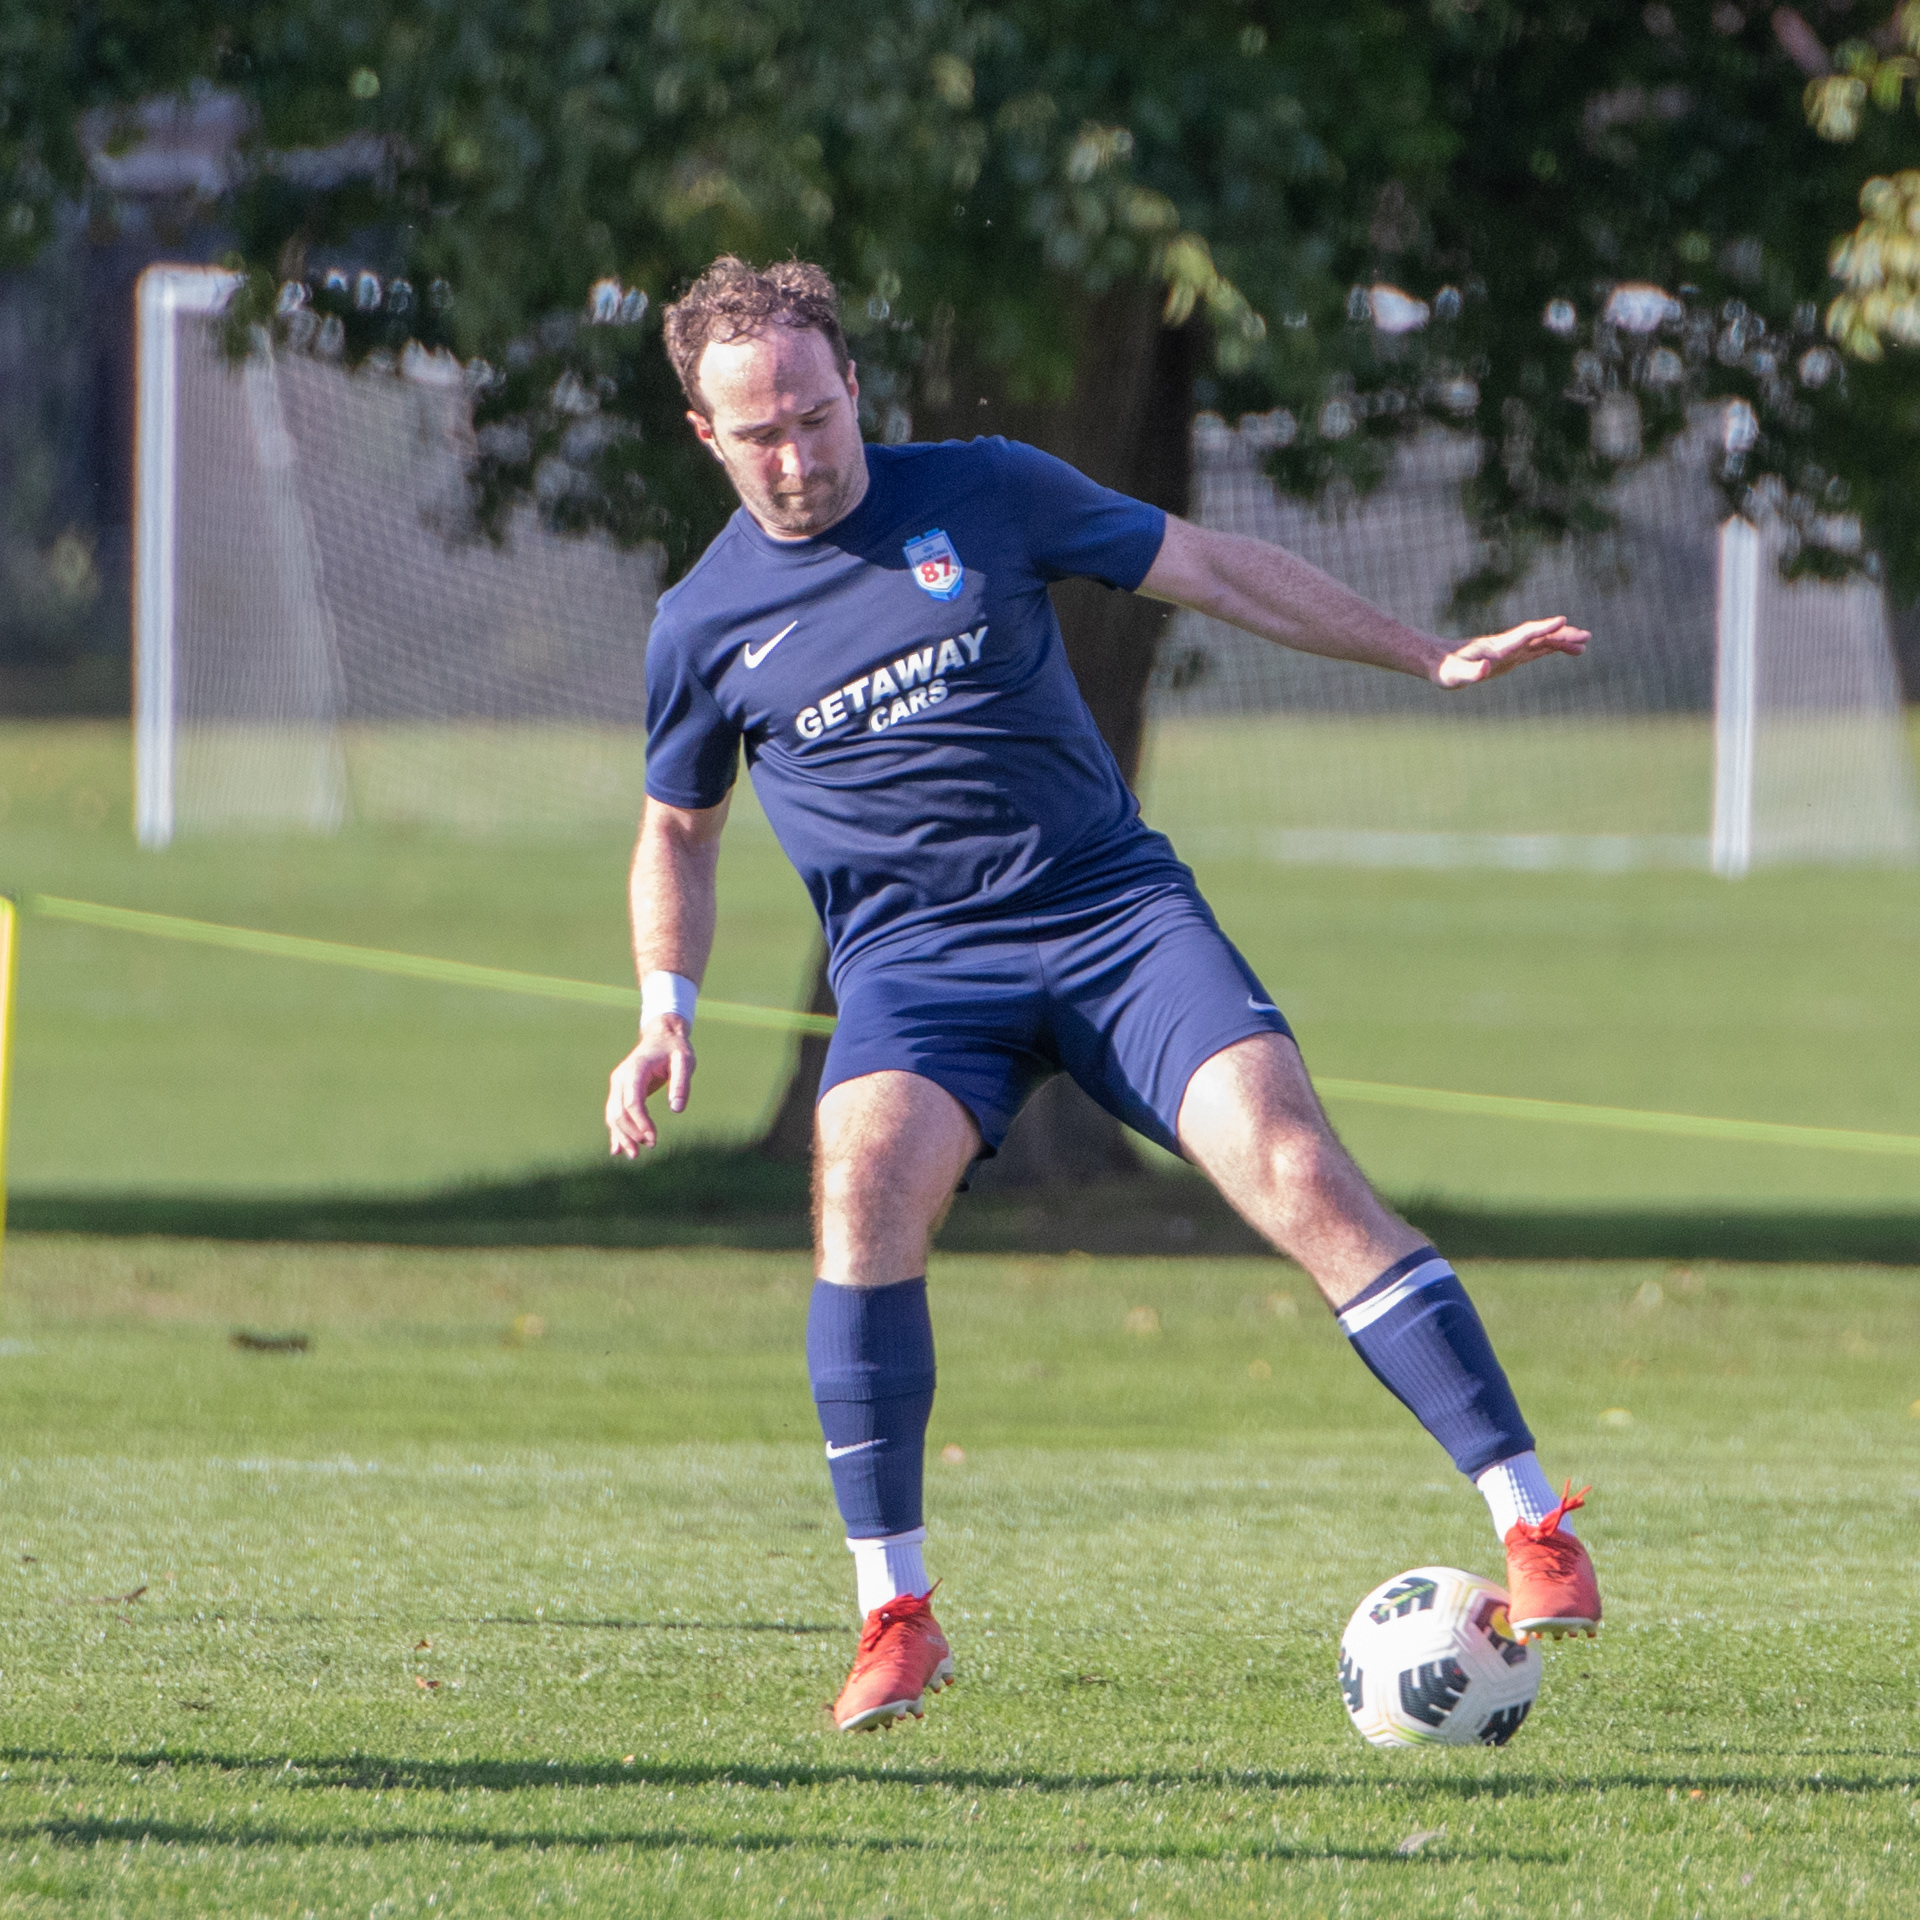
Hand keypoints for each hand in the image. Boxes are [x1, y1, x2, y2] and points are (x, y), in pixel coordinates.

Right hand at [605, 1016, 694, 1155]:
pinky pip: (614, 1113)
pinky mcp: (620, 1091)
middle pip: (619, 1112)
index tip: (654, 1138)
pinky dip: (616, 1131)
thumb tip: (677, 1109)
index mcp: (636, 1070)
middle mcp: (621, 1078)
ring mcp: (618, 1084)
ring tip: (634, 1155)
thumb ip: (681, 1083)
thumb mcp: (685, 1061)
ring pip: (613, 1115)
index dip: (641, 1123)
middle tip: (651, 1146)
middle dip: (631, 1133)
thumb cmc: (675, 1049)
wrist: (661, 1036)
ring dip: (622, 1136)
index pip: (632, 1102)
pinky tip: (617, 1149)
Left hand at [1435, 616, 1588, 688]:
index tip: (1562, 620)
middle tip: (1586, 636)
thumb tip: (1484, 670)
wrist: (1438, 660)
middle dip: (1562, 635)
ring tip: (1585, 644)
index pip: (1524, 634)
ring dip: (1562, 641)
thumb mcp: (1454, 675)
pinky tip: (1567, 650)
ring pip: (1541, 642)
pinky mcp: (1510, 657)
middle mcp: (1507, 645)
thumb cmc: (1445, 669)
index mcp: (1497, 648)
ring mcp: (1510, 650)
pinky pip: (1536, 650)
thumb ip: (1470, 672)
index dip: (1542, 628)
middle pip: (1539, 636)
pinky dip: (1552, 648)